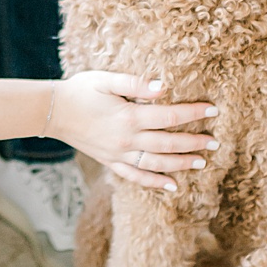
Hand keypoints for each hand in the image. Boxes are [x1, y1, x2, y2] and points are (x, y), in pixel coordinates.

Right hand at [45, 72, 217, 190]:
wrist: (51, 111)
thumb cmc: (78, 91)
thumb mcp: (104, 80)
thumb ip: (134, 83)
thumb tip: (163, 86)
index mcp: (128, 116)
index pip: (170, 116)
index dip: (194, 113)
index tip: (213, 110)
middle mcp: (127, 139)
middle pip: (169, 143)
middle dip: (195, 142)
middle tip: (215, 142)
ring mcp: (119, 154)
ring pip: (157, 163)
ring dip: (182, 163)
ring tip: (202, 162)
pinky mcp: (110, 161)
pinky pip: (136, 176)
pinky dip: (155, 183)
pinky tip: (172, 186)